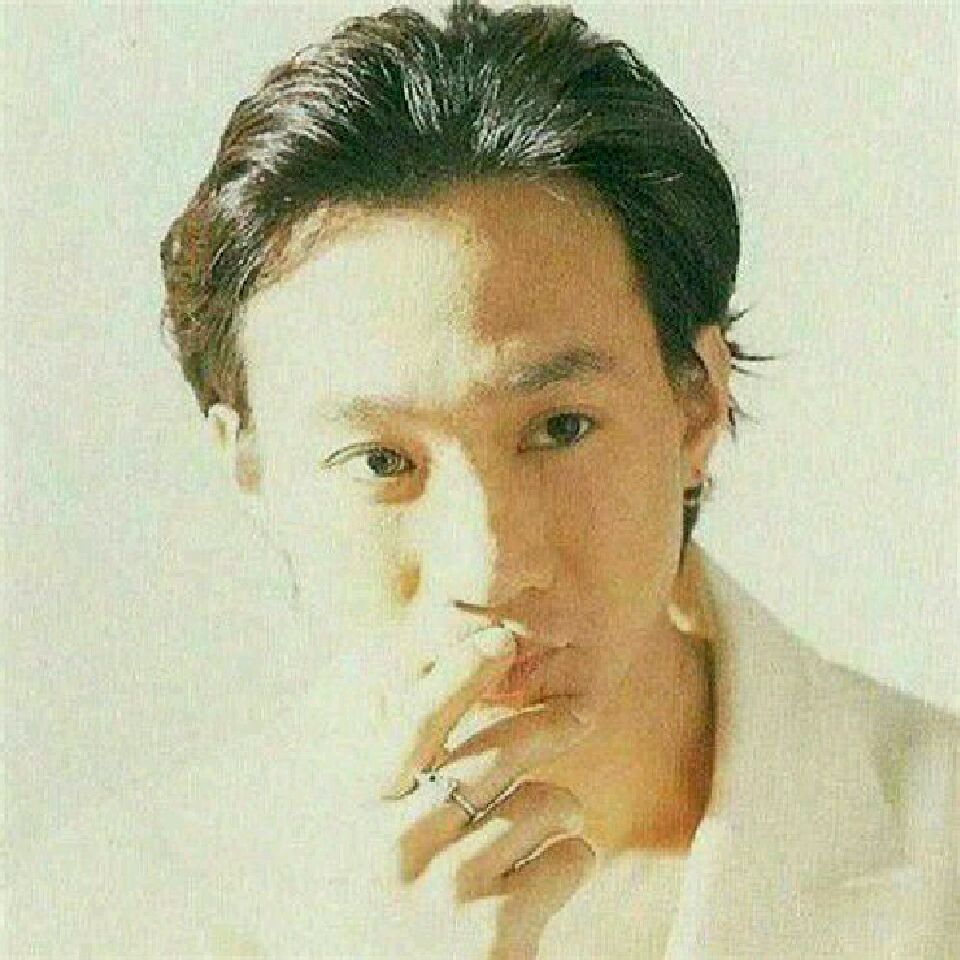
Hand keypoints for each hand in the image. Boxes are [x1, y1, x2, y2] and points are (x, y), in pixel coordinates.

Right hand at [378, 626, 599, 958]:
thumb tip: (386, 673)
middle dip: (545, 726)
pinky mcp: (492, 939)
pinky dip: (576, 857)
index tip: (498, 639)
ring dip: (563, 805)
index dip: (458, 675)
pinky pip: (565, 862)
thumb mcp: (350, 832)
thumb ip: (378, 761)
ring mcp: (444, 894)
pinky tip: (559, 868)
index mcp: (360, 812)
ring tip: (561, 814)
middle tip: (581, 714)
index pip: (414, 725)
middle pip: (491, 758)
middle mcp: (396, 847)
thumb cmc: (370, 904)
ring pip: (538, 805)